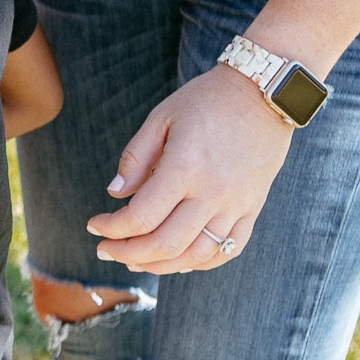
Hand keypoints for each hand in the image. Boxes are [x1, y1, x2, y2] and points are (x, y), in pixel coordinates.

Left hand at [87, 64, 293, 272]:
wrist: (265, 93)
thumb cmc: (207, 100)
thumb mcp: (161, 118)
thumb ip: (135, 158)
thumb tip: (115, 194)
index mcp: (184, 168)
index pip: (140, 216)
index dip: (111, 228)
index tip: (94, 226)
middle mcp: (212, 193)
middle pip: (165, 244)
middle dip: (128, 253)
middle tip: (106, 250)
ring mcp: (236, 204)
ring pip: (197, 255)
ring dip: (161, 266)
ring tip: (136, 260)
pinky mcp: (253, 208)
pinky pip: (229, 249)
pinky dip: (201, 262)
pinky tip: (179, 260)